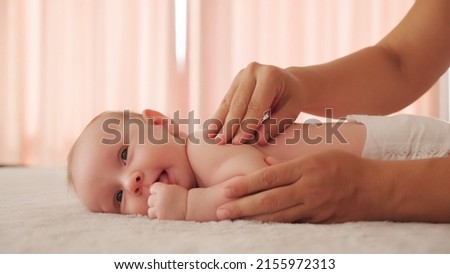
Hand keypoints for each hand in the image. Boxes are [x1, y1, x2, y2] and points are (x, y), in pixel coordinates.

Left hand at [148, 183, 187, 219]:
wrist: (192, 208)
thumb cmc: (184, 198)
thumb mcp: (174, 189)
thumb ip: (163, 190)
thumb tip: (151, 192)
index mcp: (164, 189)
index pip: (152, 189)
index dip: (156, 192)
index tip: (163, 195)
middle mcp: (160, 198)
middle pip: (150, 200)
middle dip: (155, 202)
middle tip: (164, 204)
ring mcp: (160, 209)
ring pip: (150, 211)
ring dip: (155, 212)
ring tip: (164, 211)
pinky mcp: (161, 218)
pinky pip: (155, 219)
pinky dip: (159, 218)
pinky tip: (166, 216)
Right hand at [212, 62, 304, 144]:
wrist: (289, 82)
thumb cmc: (292, 99)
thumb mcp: (291, 111)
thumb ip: (276, 124)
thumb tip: (259, 139)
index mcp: (269, 75)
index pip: (255, 105)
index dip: (245, 125)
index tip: (238, 142)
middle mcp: (253, 71)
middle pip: (238, 103)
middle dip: (230, 125)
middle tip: (222, 143)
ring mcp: (241, 75)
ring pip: (228, 103)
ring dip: (219, 122)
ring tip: (213, 138)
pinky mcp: (234, 82)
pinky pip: (225, 102)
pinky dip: (218, 117)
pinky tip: (211, 130)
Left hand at [216, 149, 389, 222]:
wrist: (377, 189)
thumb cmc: (347, 166)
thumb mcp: (320, 154)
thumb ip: (291, 161)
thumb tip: (266, 164)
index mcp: (307, 168)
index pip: (270, 177)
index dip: (246, 184)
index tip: (227, 189)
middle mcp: (308, 189)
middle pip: (269, 200)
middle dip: (242, 206)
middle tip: (220, 211)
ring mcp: (314, 208)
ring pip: (278, 216)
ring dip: (252, 219)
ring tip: (233, 220)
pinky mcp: (320, 221)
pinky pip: (292, 224)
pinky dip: (273, 226)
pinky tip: (257, 227)